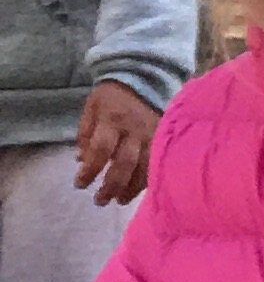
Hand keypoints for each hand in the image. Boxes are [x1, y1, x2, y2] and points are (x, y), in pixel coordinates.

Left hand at [71, 81, 154, 205]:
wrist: (144, 80)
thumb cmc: (112, 97)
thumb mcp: (91, 108)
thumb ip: (85, 133)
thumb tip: (81, 160)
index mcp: (112, 120)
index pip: (100, 150)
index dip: (90, 170)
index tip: (80, 184)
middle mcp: (134, 131)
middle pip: (124, 163)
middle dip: (111, 185)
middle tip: (100, 201)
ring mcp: (153, 137)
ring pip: (145, 168)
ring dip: (131, 188)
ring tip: (119, 201)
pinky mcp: (164, 141)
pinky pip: (157, 164)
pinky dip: (148, 180)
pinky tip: (139, 190)